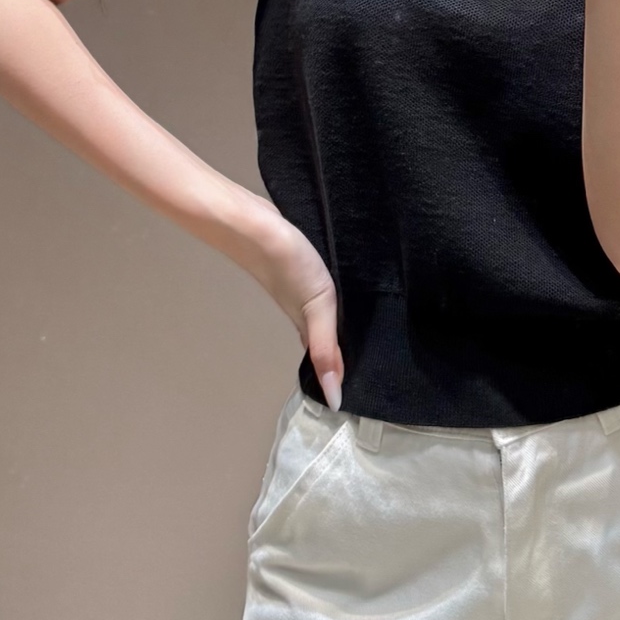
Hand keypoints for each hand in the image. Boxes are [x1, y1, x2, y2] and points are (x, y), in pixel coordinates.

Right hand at [230, 198, 343, 409]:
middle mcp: (302, 310)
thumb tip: (334, 396)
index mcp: (307, 324)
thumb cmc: (288, 265)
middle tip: (365, 366)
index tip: (358, 391)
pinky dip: (327, 301)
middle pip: (323, 339)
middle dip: (340, 353)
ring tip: (356, 335)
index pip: (325, 359)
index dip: (339, 375)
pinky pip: (316, 292)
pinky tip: (335, 292)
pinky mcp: (298, 267)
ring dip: (333, 327)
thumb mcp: (316, 307)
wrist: (254, 223)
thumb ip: (325, 348)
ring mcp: (298, 288)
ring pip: (318, 316)